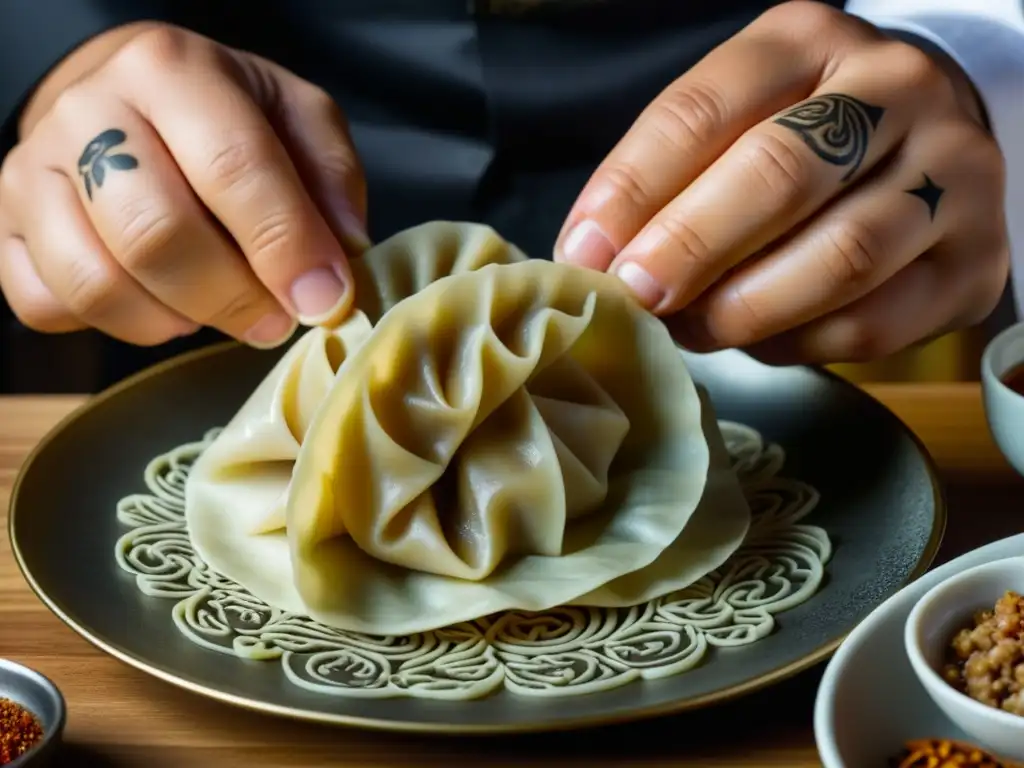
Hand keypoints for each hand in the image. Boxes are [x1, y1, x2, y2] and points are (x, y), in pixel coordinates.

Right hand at [0, 24, 367, 347]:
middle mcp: (89, 110)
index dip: (286, 248)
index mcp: (173, 70)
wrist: (125, 101)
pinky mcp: (7, 226)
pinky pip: (49, 304)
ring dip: (177, 320)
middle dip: (233, 298)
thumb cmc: (224, 118)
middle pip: (157, 233)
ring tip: (218, 310)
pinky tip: (159, 304)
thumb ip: (328, 181)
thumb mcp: (296, 120)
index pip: (234, 168)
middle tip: (275, 319)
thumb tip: (337, 265)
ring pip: (97, 281)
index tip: (325, 301)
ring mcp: (34, 170)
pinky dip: (116, 324)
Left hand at [555, 1, 1008, 364]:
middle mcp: (895, 91)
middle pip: (780, 173)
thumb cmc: (803, 138)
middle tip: (638, 296)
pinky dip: (796, 344)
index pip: (704, 110)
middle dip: (690, 247)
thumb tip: (596, 258)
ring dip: (744, 309)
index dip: (634, 190)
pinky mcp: (975, 262)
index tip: (586, 254)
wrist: (930, 142)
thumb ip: (668, 177)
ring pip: (839, 257)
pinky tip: (757, 341)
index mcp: (809, 43)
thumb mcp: (733, 121)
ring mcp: (952, 175)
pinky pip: (872, 324)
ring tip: (692, 329)